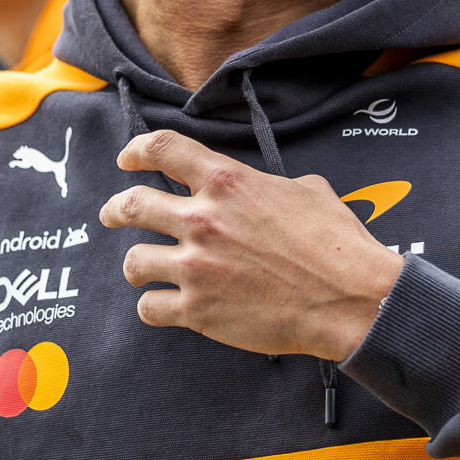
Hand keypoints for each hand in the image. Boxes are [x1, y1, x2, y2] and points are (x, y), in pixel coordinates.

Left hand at [98, 130, 403, 359]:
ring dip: (136, 264)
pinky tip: (161, 306)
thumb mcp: (308, 190)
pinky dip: (153, 306)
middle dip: (114, 209)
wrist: (349, 298)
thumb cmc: (337, 243)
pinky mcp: (198, 311)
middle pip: (132, 205)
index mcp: (228, 182)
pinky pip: (150, 308)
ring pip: (134, 261)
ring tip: (140, 268)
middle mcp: (203, 220)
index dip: (137, 150)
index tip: (127, 158)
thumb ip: (271, 186)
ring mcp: (196, 267)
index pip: (163, 149)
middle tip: (111, 213)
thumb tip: (267, 192)